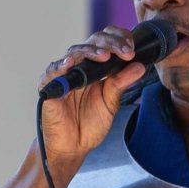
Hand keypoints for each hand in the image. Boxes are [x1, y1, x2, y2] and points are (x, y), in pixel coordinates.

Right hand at [37, 26, 145, 179]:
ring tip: (104, 55)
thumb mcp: (111, 102)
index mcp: (96, 67)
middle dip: (110, 43)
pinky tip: (71, 63)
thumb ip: (122, 83)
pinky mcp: (48, 85)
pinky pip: (52, 71)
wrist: (73, 147)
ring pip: (74, 52)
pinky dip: (61, 65)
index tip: (132, 48)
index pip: (106, 42)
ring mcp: (64, 74)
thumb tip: (140, 65)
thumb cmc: (90, 124)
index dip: (118, 40)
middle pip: (93, 42)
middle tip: (126, 52)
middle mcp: (80, 66)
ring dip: (90, 51)